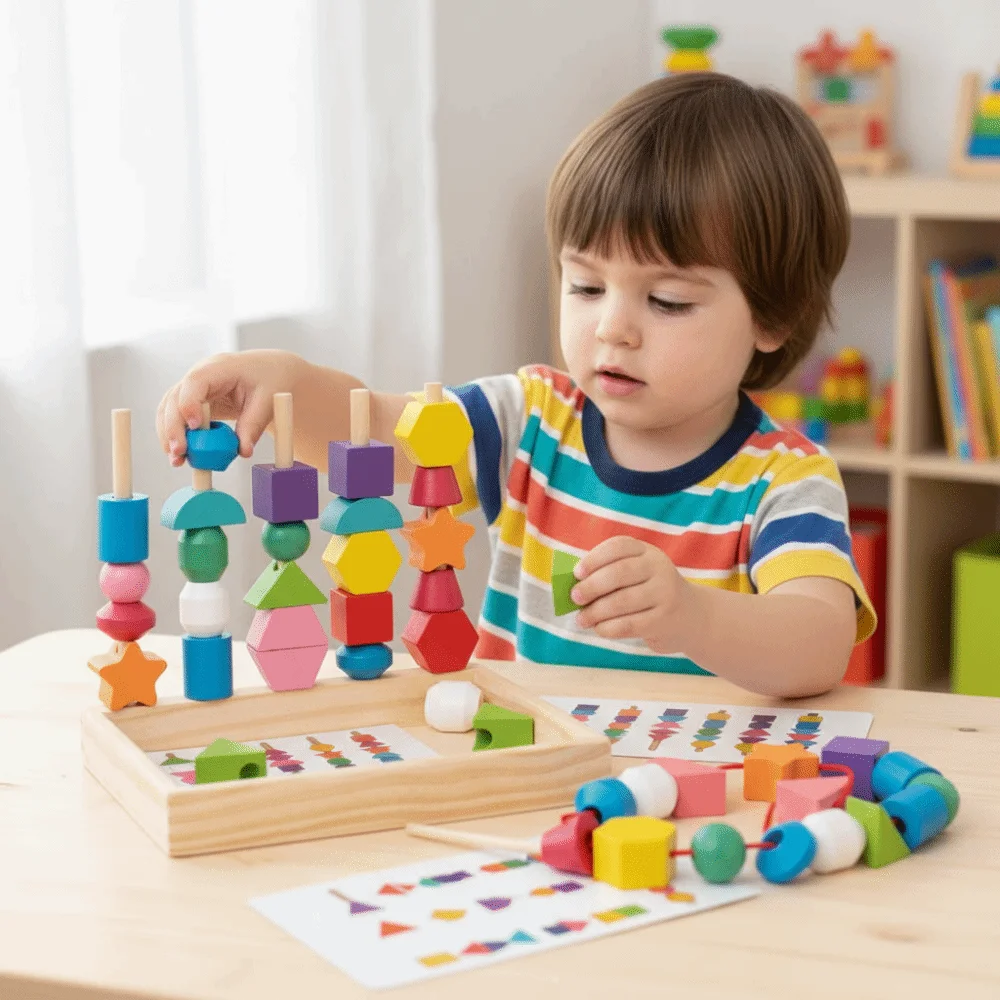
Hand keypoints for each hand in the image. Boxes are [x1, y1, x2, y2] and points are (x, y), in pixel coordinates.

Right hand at [156, 349, 304, 466]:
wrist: (269, 373)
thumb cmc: (270, 380)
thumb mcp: (267, 401)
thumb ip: (253, 425)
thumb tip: (243, 452)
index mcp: (219, 368)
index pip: (195, 382)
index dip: (190, 404)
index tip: (196, 427)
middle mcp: (200, 376)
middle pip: (174, 399)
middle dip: (173, 427)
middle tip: (179, 452)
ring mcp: (193, 389)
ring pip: (169, 410)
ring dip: (169, 435)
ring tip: (176, 460)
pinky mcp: (193, 403)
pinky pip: (178, 419)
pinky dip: (177, 437)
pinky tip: (181, 456)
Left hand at [571, 537, 694, 651]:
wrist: (691, 616)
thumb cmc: (649, 592)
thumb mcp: (637, 574)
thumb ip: (608, 574)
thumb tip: (574, 586)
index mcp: (647, 552)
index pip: (618, 546)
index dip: (595, 558)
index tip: (577, 573)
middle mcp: (658, 568)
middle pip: (619, 573)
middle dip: (592, 586)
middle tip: (574, 598)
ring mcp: (664, 594)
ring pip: (622, 601)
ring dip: (596, 612)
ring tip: (581, 620)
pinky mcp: (664, 620)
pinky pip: (629, 625)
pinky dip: (608, 628)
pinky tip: (598, 629)